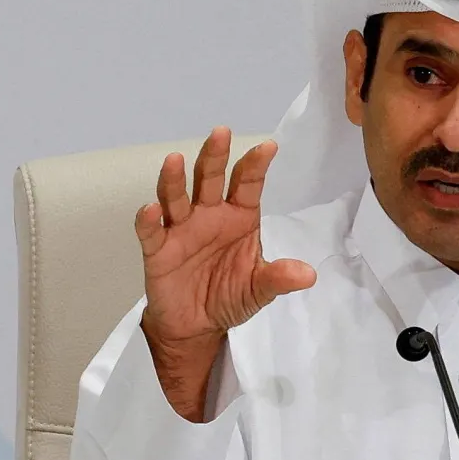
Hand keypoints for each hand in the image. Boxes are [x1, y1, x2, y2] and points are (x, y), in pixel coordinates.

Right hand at [135, 127, 315, 418]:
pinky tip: (151, 209)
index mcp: (239, 216)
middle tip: (220, 133)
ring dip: (174, 179)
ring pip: (176, 197)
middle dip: (214, 156)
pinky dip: (149, 220)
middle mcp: (209, 215)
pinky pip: (152, 232)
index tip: (268, 147)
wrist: (198, 326)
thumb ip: (279, 279)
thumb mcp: (259, 289)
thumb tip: (308, 275)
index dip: (256, 165)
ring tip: (174, 160)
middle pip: (210, 179)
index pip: (247, 184)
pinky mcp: (158, 250)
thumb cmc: (230, 296)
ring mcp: (181, 229)